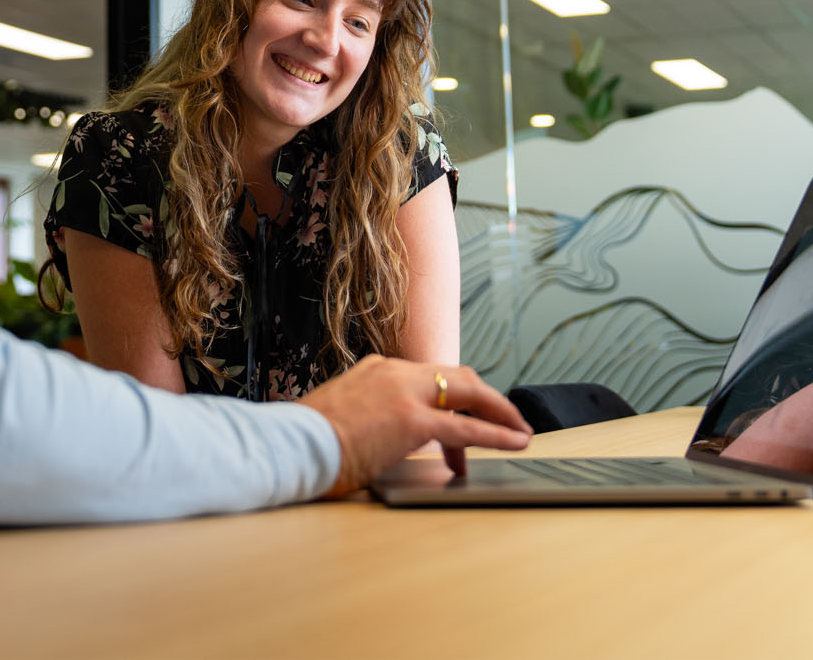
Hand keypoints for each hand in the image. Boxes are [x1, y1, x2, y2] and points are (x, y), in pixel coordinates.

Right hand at [298, 356, 530, 495]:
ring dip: (499, 412)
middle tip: (506, 419)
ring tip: (520, 432)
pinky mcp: (414, 420)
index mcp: (376, 368)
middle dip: (487, 397)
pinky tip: (514, 442)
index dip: (454, 397)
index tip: (464, 418)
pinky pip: (466, 427)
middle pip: (456, 376)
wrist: (292, 444)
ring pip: (468, 394)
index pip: (428, 376)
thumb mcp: (341, 414)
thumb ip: (367, 415)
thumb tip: (379, 437)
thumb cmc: (306, 440)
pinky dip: (496, 434)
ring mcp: (405, 392)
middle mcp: (394, 371)